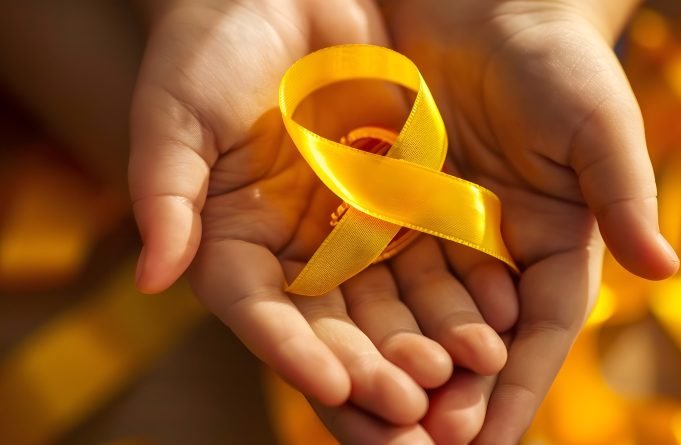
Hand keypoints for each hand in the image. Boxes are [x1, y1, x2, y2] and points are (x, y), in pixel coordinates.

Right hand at [128, 0, 507, 440]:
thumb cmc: (213, 45)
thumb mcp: (178, 111)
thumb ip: (166, 190)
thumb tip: (151, 280)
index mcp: (236, 241)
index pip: (260, 312)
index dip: (292, 352)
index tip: (332, 388)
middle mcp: (298, 249)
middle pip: (333, 325)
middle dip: (370, 369)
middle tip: (411, 410)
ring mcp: (355, 228)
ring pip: (391, 301)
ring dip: (423, 343)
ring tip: (459, 379)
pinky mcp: (405, 202)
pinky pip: (436, 253)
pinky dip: (459, 290)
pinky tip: (491, 322)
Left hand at [380, 0, 680, 442]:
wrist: (482, 6)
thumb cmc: (554, 60)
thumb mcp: (596, 126)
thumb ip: (622, 195)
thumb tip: (664, 269)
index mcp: (552, 246)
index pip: (538, 333)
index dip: (514, 388)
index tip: (485, 443)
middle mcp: (492, 253)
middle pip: (472, 341)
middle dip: (448, 397)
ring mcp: (437, 234)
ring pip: (415, 318)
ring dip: (396, 369)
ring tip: (374, 419)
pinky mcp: (387, 208)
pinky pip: (370, 269)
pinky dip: (356, 313)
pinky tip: (335, 350)